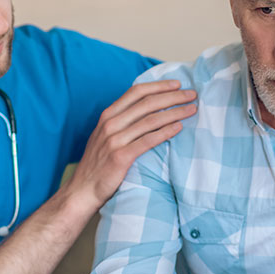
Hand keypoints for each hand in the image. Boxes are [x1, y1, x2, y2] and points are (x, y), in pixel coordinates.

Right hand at [66, 79, 196, 207]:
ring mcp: (115, 140)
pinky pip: (148, 140)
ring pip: (150, 120)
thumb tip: (149, 108)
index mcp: (108, 115)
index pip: (136, 92)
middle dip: (173, 96)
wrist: (83, 189)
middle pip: (147, 103)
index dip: (158, 86)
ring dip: (175, 112)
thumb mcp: (105, 135)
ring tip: (192, 109)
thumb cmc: (99, 163)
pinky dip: (166, 132)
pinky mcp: (121, 157)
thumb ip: (123, 121)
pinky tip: (179, 128)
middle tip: (192, 95)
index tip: (177, 84)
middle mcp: (111, 124)